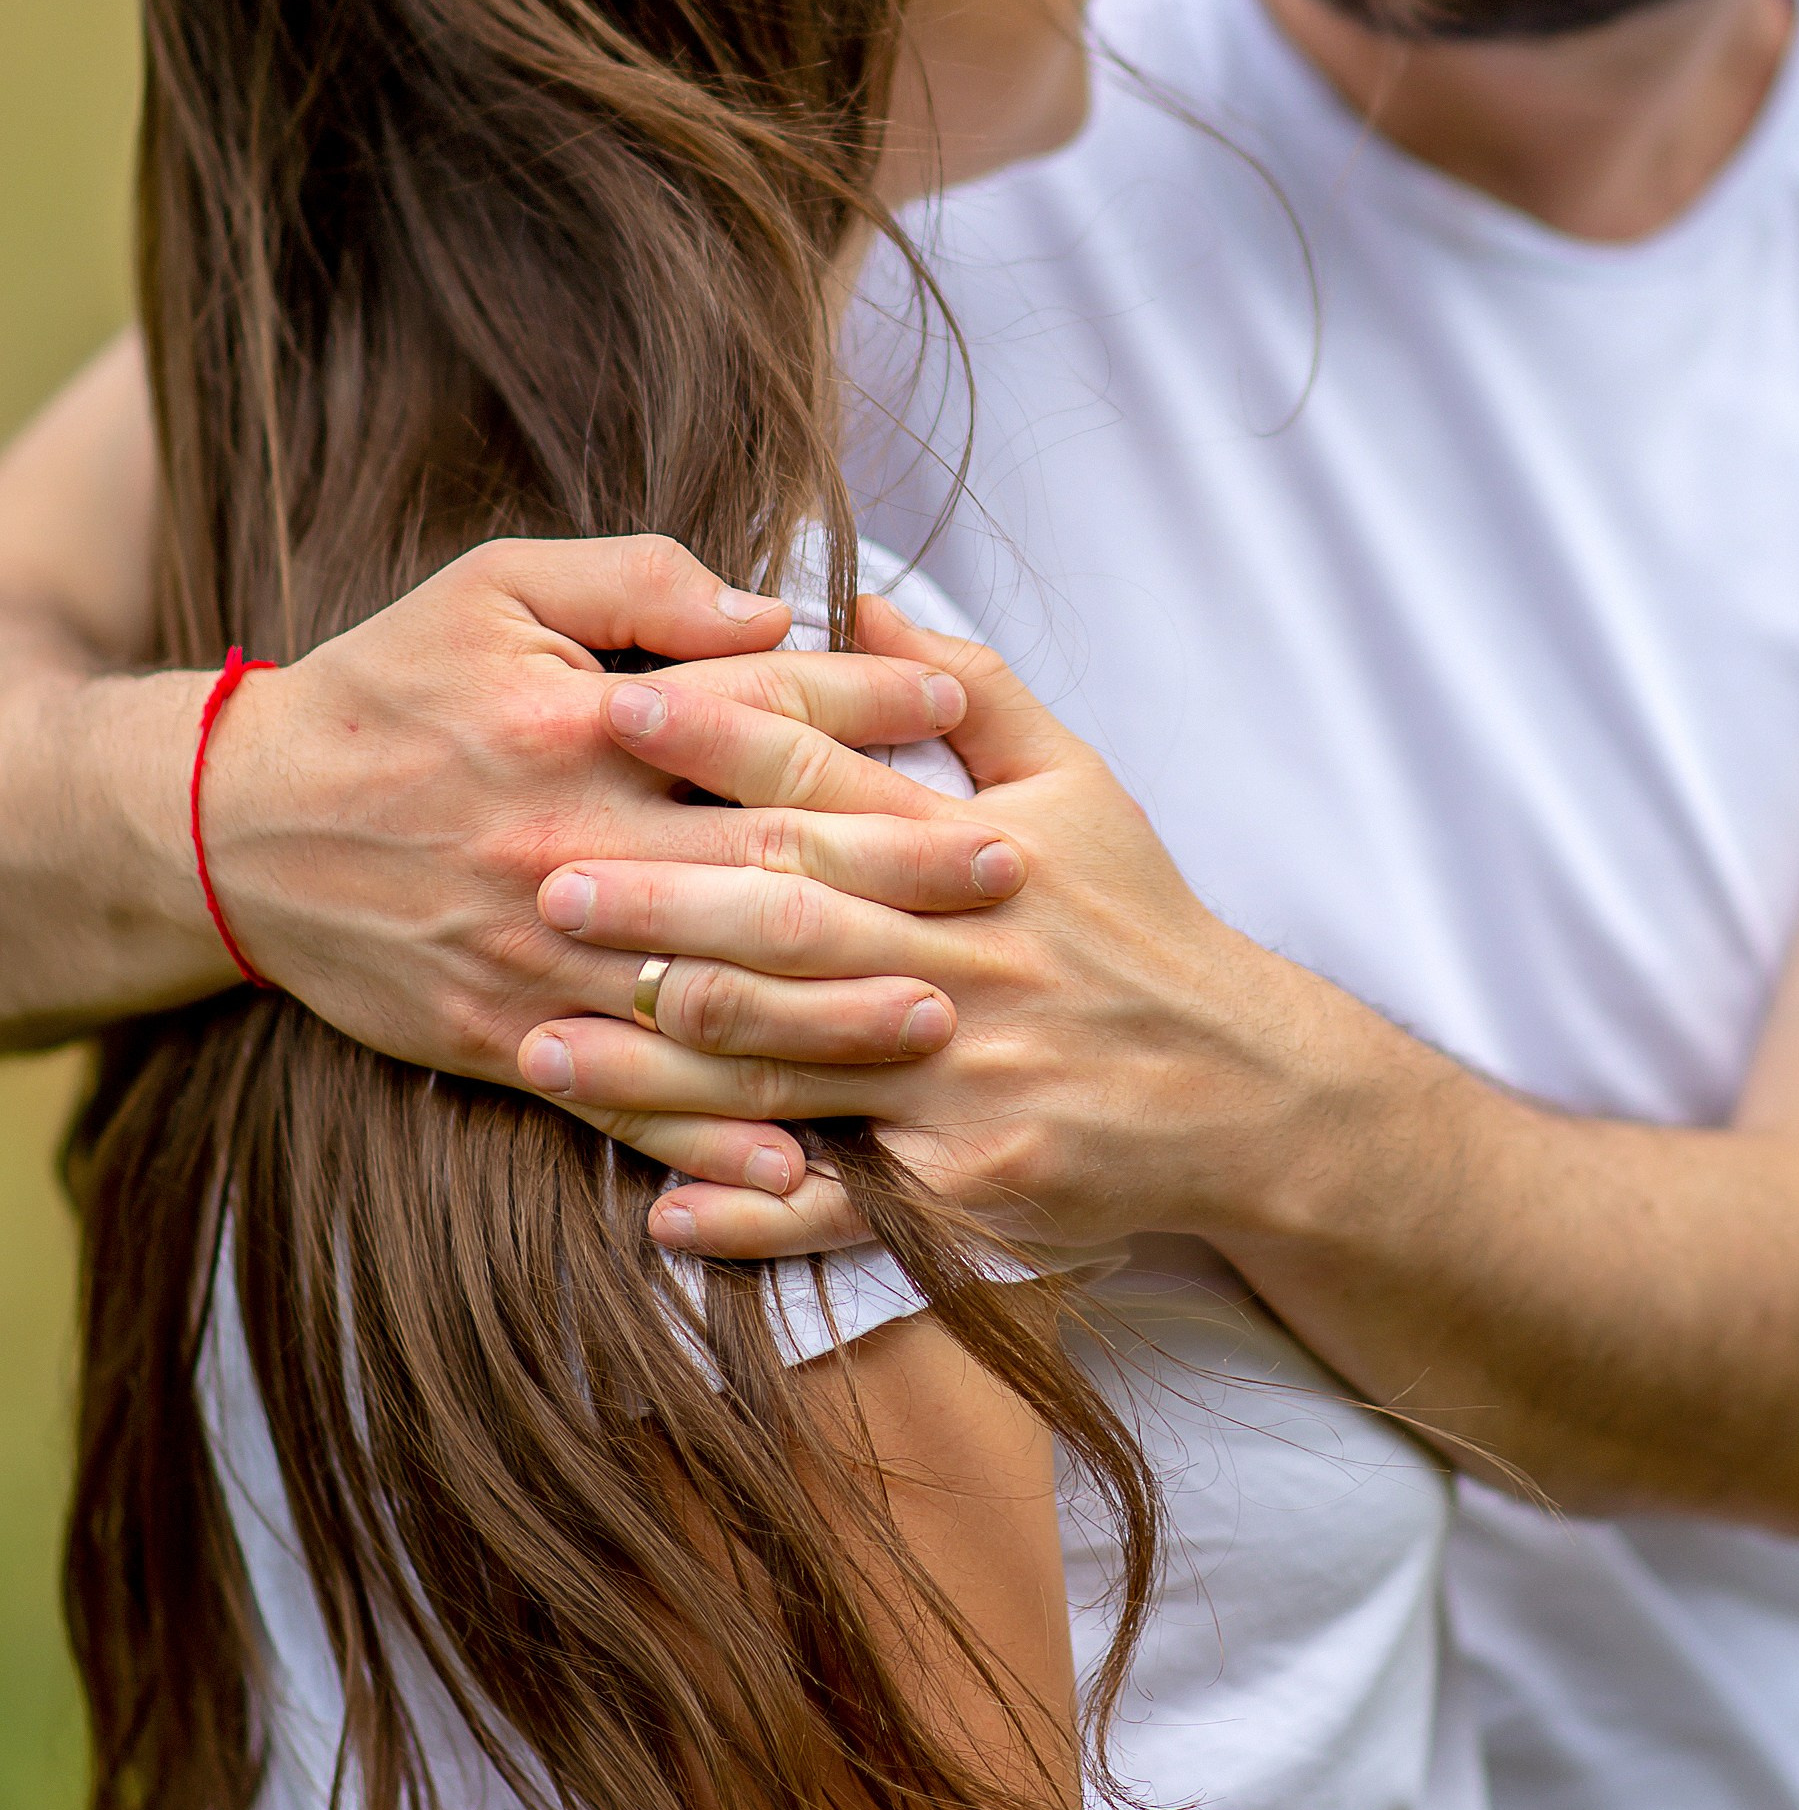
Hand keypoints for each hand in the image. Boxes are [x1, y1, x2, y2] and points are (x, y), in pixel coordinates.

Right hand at [202, 538, 1010, 1113]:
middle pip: (760, 860)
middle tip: (1008, 871)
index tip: (958, 699)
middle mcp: (565, 843)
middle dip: (894, 867)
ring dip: (832, 1012)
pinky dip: (708, 1136)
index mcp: (575, 719)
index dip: (862, 698)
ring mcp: (535, 955)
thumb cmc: (388, 682)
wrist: (235, 823)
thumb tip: (770, 606)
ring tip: (945, 1013)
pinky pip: (620, 1099)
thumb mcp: (500, 583)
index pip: (751, 708)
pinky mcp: (499, 1036)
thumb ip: (641, 582)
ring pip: (708, 994)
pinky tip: (797, 1160)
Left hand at [517, 597, 1342, 1257]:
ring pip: (787, 1067)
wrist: (1246, 1091)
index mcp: (978, 854)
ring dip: (658, 1062)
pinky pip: (839, 1209)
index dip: (721, 737)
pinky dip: (748, 1213)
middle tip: (543, 878)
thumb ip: (972, 687)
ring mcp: (959, 1083)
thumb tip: (861, 596)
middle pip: (788, 921)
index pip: (829, 781)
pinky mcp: (964, 1188)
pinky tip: (658, 1211)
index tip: (620, 704)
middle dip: (659, 901)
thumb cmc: (1140, 924)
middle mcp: (963, 961)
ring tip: (542, 1044)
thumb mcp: (1080, 784)